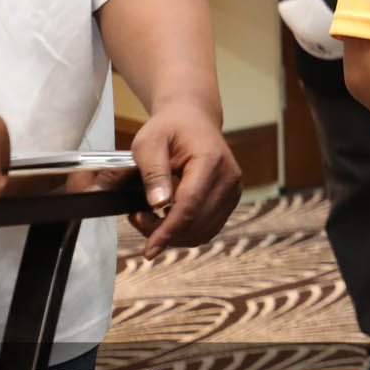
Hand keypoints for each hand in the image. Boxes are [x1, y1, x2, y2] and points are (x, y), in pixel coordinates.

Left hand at [124, 102, 241, 255]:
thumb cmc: (170, 128)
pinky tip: (168, 218)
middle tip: (137, 218)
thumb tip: (158, 204)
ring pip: (204, 231)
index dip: (168, 230)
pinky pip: (209, 227)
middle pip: (197, 222)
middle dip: (165, 232)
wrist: (193, 120)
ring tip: (150, 218)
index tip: (149, 250)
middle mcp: (229, 176)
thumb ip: (153, 172)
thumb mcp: (149, 143)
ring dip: (175, 235)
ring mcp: (233, 189)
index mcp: (210, 159)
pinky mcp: (231, 198)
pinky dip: (187, 231)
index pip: (190, 204)